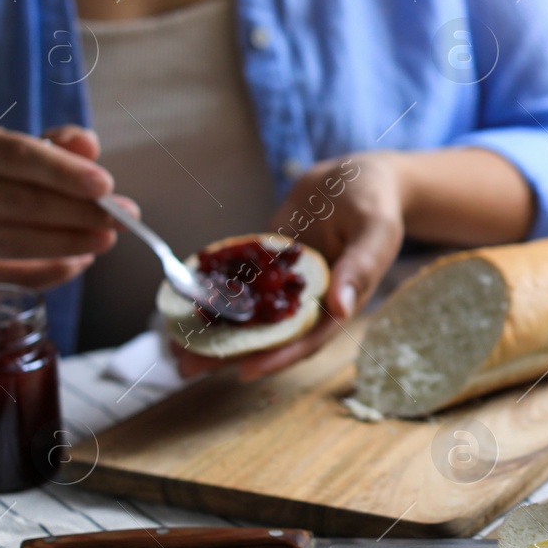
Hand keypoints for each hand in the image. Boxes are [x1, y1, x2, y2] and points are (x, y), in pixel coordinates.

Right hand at [0, 124, 134, 289]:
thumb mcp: (42, 155)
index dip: (62, 171)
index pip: (17, 155)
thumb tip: (85, 142)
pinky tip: (80, 262)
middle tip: (122, 218)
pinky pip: (7, 278)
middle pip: (18, 201)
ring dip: (66, 243)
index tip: (105, 185)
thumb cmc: (21, 182)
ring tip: (106, 240)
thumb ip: (65, 145)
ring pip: (9, 241)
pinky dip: (48, 272)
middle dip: (77, 211)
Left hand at [174, 151, 404, 381]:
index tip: (243, 371)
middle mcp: (308, 301)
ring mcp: (284, 283)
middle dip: (228, 354)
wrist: (357, 176)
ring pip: (247, 314)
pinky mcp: (266, 262)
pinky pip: (238, 281)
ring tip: (172, 343)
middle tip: (186, 366)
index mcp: (338, 303)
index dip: (276, 357)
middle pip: (268, 336)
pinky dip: (212, 291)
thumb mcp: (375, 230)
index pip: (306, 340)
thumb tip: (340, 307)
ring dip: (213, 330)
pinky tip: (182, 297)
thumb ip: (360, 267)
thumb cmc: (375, 202)